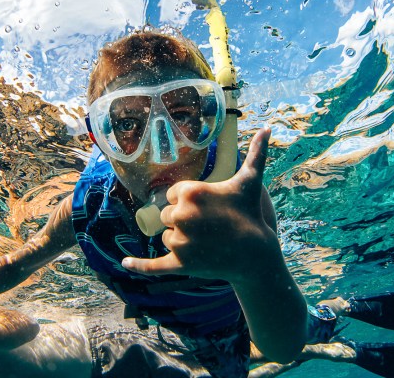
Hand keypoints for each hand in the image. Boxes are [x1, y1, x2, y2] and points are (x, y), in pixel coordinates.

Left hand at [122, 126, 279, 284]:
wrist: (257, 254)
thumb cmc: (251, 213)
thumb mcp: (251, 181)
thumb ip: (256, 152)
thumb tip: (268, 128)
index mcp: (190, 192)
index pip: (172, 195)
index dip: (186, 202)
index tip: (206, 208)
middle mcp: (181, 215)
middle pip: (167, 216)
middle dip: (182, 221)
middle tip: (207, 226)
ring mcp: (180, 241)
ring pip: (167, 237)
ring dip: (180, 240)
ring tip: (205, 242)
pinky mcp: (180, 263)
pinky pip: (153, 265)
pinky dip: (139, 266)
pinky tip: (125, 262)